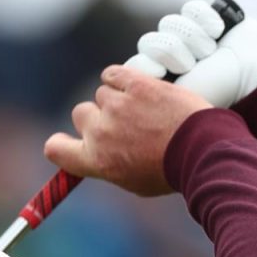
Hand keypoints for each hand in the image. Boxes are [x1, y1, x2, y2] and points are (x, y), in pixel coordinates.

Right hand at [43, 66, 212, 196]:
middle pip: (80, 113)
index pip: (55, 149)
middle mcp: (99, 133)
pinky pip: (113, 74)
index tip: (72, 140)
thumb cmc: (171, 171)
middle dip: (98, 117)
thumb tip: (101, 156)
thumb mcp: (135, 182)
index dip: (60, 143)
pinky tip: (135, 86)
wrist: (201, 151)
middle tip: (125, 123)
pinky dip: (121, 79)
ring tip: (144, 109)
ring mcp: (115, 107)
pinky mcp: (134, 85)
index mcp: (95, 161)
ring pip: (103, 93)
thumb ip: (110, 165)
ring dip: (118, 98)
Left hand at [126, 0, 256, 108]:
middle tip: (193, 64)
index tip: (167, 73)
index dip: (150, 64)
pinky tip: (218, 33)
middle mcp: (172, 61)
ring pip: (170, 23)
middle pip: (151, 40)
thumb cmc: (218, 91)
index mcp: (163, 83)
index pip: (137, 63)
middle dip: (173, 52)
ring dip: (193, 38)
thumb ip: (149, 92)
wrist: (254, 74)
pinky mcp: (204, 20)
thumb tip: (125, 78)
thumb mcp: (180, 98)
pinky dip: (205, 19)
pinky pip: (190, 8)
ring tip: (210, 51)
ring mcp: (188, 39)